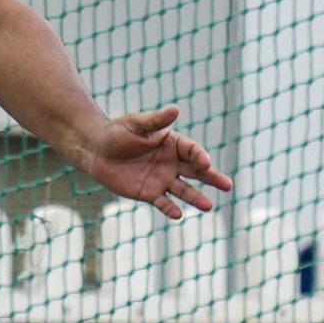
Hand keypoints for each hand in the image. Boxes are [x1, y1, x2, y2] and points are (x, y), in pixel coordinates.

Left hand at [84, 105, 232, 218]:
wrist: (95, 150)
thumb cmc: (116, 132)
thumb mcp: (135, 124)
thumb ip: (156, 120)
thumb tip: (176, 108)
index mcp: (171, 144)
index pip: (192, 151)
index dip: (200, 157)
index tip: (206, 163)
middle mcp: (171, 163)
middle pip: (196, 172)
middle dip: (212, 178)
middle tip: (227, 186)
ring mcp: (162, 179)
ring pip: (184, 190)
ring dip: (196, 198)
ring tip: (209, 206)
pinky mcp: (149, 193)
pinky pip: (163, 202)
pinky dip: (170, 209)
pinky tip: (178, 214)